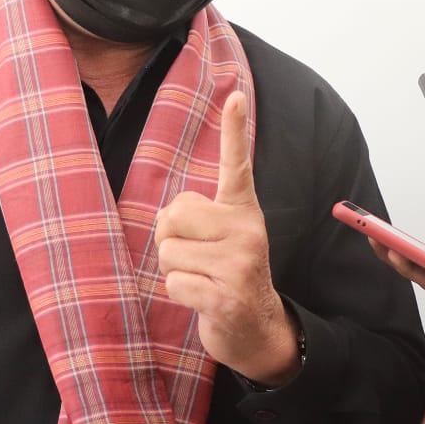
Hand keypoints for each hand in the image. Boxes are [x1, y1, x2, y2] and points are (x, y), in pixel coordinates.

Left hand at [154, 91, 300, 385]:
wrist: (256, 328)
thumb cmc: (226, 274)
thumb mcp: (222, 238)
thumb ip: (198, 216)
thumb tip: (167, 217)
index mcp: (244, 211)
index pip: (237, 164)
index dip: (234, 129)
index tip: (236, 95)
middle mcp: (246, 231)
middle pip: (173, 216)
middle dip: (169, 239)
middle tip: (194, 256)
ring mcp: (239, 264)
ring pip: (167, 253)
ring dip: (173, 270)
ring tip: (200, 278)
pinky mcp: (226, 296)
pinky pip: (173, 283)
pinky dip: (178, 294)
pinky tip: (202, 299)